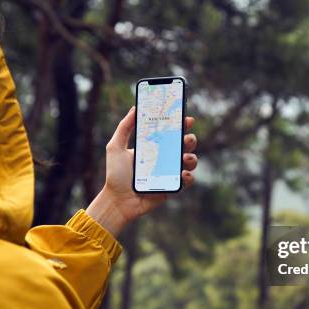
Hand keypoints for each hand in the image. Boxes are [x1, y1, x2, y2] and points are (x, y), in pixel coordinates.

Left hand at [86, 106, 197, 236]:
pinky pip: (187, 181)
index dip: (181, 124)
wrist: (118, 200)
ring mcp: (170, 173)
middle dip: (190, 139)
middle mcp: (165, 158)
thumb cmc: (116, 175)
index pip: (171, 132)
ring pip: (190, 162)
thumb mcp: (115, 147)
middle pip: (185, 145)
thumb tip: (135, 108)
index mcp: (154, 147)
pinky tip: (182, 174)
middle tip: (186, 138)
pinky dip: (189, 177)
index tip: (186, 119)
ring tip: (184, 158)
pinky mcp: (173, 187)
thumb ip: (124, 127)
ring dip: (192, 157)